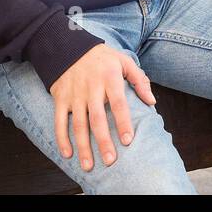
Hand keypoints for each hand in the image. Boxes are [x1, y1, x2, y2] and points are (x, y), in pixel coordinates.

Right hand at [50, 43, 156, 171]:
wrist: (68, 46)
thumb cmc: (102, 57)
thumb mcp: (124, 61)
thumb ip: (139, 80)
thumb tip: (152, 101)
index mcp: (109, 78)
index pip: (118, 104)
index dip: (123, 123)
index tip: (128, 141)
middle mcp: (91, 88)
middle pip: (97, 119)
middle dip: (103, 141)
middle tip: (110, 161)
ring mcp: (74, 94)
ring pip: (78, 124)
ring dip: (83, 146)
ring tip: (89, 166)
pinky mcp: (60, 98)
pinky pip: (59, 121)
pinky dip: (61, 138)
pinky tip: (68, 154)